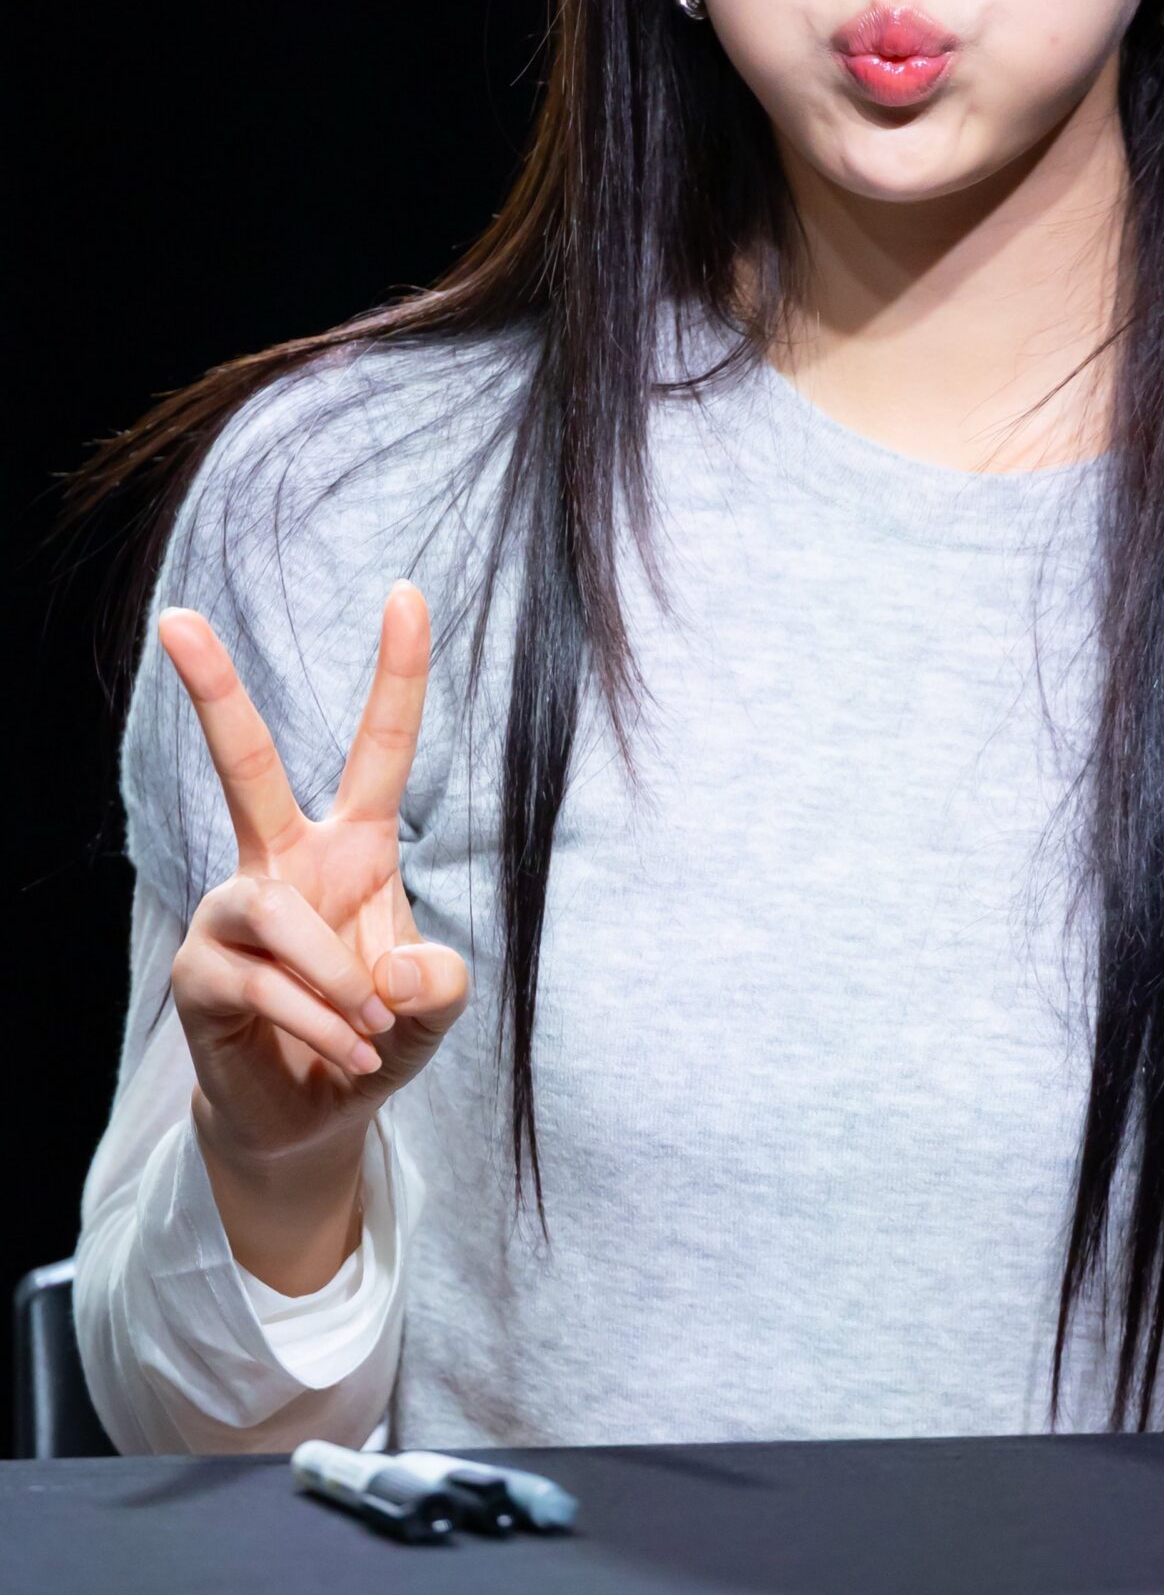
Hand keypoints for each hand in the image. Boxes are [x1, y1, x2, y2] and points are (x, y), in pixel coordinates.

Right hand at [159, 581, 468, 1177]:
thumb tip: (393, 970)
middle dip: (213, 690)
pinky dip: (316, 1023)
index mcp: (354, 846)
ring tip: (372, 1029)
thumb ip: (442, 985)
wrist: (313, 1118)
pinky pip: (260, 984)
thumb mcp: (436, 1010)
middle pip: (244, 765)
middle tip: (176, 618)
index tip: (409, 591)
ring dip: (335, 980)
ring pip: (275, 915)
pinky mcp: (199, 973)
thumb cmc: (377, 1037)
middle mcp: (284, 863)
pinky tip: (351, 1053)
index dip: (399, 670)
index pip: (379, 745)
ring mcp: (234, 914)